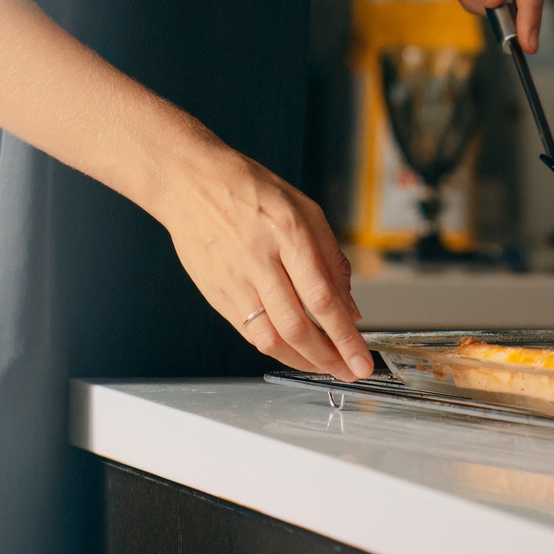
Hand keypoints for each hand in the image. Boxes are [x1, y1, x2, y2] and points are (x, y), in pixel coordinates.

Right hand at [148, 138, 371, 381]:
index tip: (361, 359)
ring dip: (301, 361)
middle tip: (348, 371)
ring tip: (324, 367)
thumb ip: (331, 259)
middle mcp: (259, 259)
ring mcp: (234, 279)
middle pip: (296, 326)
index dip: (345, 337)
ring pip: (270, 338)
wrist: (191, 183)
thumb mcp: (305, 209)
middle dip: (328, 358)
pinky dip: (275, 348)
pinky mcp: (216, 293)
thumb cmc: (251, 189)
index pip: (322, 298)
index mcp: (288, 232)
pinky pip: (249, 332)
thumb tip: (349, 309)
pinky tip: (293, 350)